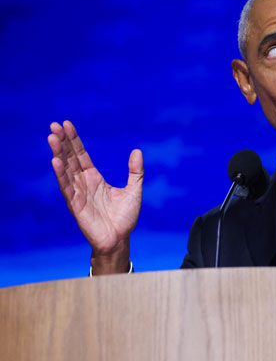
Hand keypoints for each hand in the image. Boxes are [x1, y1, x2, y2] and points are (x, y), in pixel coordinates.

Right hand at [48, 120, 143, 274]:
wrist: (120, 239)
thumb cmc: (125, 217)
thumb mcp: (134, 190)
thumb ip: (135, 172)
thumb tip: (137, 151)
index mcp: (95, 178)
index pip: (81, 155)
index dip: (74, 140)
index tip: (66, 124)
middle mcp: (83, 183)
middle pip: (70, 159)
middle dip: (62, 142)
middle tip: (54, 125)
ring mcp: (78, 193)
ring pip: (65, 170)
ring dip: (58, 154)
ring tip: (52, 138)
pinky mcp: (75, 205)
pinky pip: (66, 188)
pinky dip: (61, 175)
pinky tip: (55, 161)